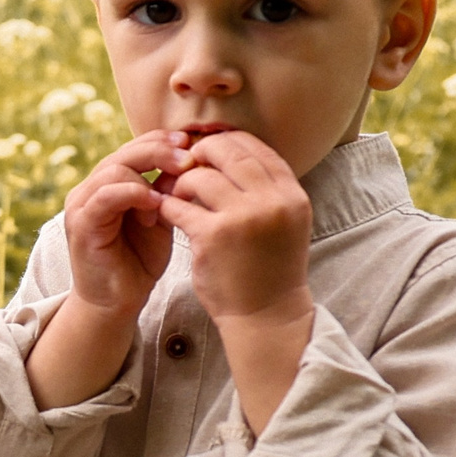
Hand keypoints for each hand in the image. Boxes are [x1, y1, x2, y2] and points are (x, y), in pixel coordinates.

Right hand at [23, 131, 188, 409]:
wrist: (117, 302)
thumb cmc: (139, 261)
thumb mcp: (159, 219)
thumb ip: (167, 192)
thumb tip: (190, 163)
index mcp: (110, 182)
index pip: (134, 147)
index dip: (162, 141)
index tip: (192, 144)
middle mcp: (91, 187)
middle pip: (124, 152)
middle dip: (159, 151)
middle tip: (189, 157)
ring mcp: (82, 204)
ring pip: (114, 169)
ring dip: (148, 173)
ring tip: (175, 186)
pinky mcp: (81, 223)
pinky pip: (105, 196)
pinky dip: (132, 193)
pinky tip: (155, 203)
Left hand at [157, 131, 314, 431]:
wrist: (266, 316)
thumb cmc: (270, 268)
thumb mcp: (283, 222)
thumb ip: (266, 188)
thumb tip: (232, 148)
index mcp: (291, 195)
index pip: (256, 146)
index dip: (226, 140)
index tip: (207, 147)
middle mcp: (272, 201)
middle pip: (227, 152)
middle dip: (200, 153)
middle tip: (184, 166)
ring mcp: (243, 217)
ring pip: (199, 175)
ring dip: (180, 182)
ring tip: (175, 194)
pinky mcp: (213, 236)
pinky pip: (179, 205)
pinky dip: (167, 205)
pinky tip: (165, 213)